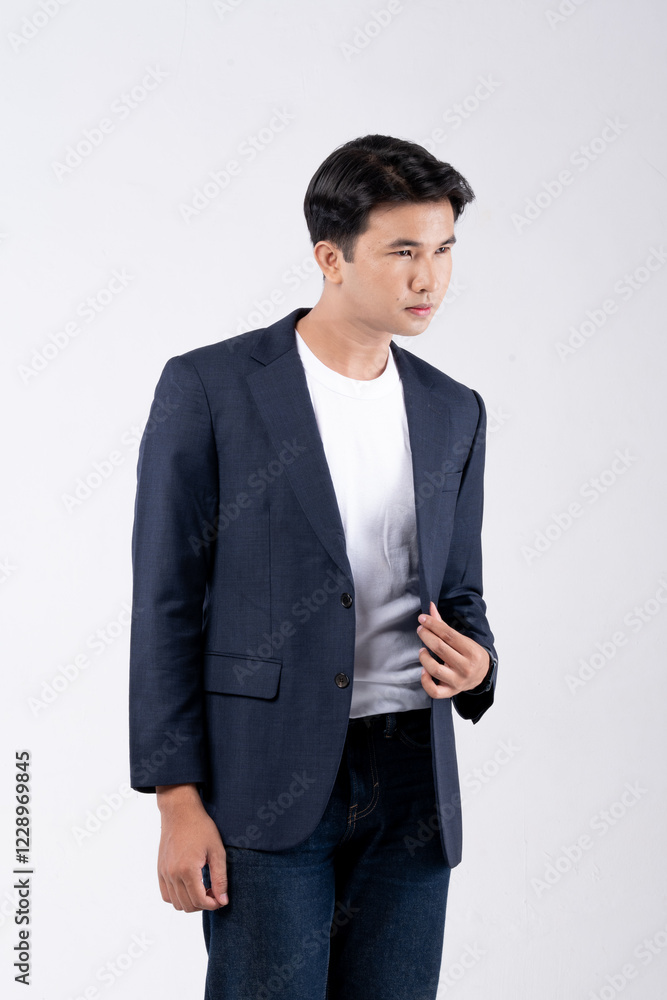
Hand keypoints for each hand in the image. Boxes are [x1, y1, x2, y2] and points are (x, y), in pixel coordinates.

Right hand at [156, 784, 228, 911]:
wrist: (180, 811)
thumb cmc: (200, 827)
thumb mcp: (217, 850)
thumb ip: (220, 878)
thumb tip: (223, 900)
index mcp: (187, 870)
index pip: (200, 901)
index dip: (213, 904)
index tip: (221, 899)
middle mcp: (172, 874)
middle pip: (188, 905)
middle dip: (203, 904)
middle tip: (214, 893)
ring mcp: (164, 873)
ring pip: (176, 903)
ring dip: (190, 902)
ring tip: (202, 889)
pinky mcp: (160, 870)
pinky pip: (166, 895)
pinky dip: (177, 897)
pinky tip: (189, 886)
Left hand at [417, 601, 489, 698]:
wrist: (483, 674)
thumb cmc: (470, 654)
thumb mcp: (462, 639)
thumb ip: (443, 625)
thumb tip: (430, 607)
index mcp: (471, 651)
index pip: (448, 635)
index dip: (433, 625)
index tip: (422, 618)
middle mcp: (466, 667)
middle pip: (440, 649)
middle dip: (426, 636)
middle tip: (421, 630)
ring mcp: (458, 681)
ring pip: (435, 669)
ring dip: (424, 657)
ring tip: (422, 650)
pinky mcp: (451, 691)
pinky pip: (435, 691)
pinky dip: (426, 681)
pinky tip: (423, 670)